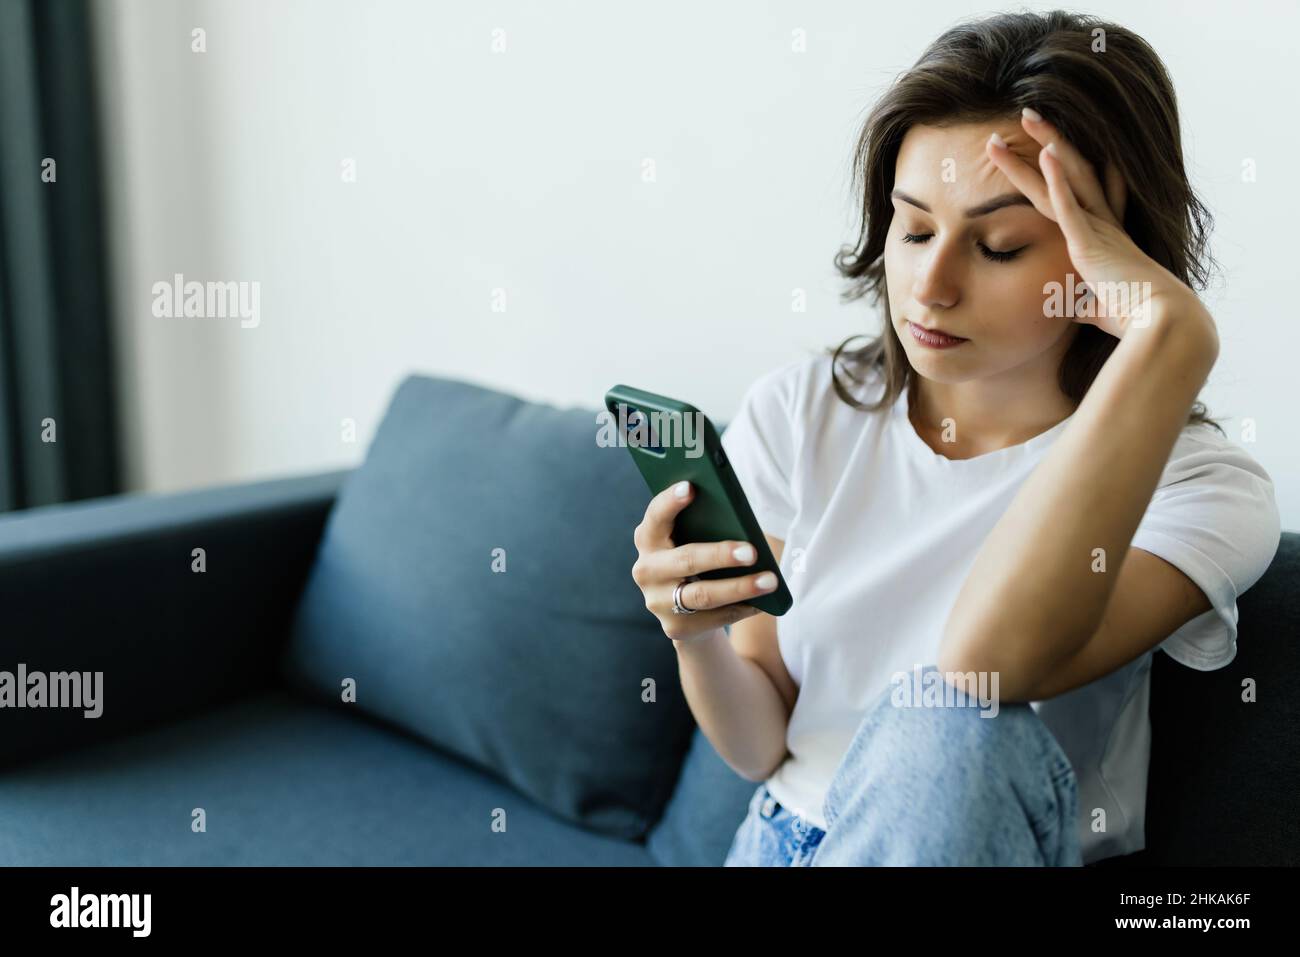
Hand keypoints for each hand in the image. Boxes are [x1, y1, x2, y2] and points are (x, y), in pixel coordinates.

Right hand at [631, 480, 776, 642]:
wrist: (684, 612)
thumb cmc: (695, 560)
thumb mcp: (692, 540)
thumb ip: (703, 527)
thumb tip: (740, 523)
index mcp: (648, 539)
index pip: (655, 516)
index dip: (670, 502)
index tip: (691, 487)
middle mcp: (646, 570)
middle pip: (685, 560)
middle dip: (720, 555)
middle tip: (752, 551)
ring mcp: (657, 602)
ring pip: (702, 595)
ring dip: (740, 588)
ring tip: (770, 581)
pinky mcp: (674, 628)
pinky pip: (714, 618)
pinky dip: (742, 608)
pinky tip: (764, 602)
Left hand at [986, 107, 1211, 340]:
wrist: (1158, 321)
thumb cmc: (1130, 316)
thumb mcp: (1095, 306)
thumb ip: (1080, 300)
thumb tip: (1070, 307)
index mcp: (1104, 235)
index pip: (1080, 191)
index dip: (1064, 166)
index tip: (1052, 143)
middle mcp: (1102, 222)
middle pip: (1071, 169)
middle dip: (1049, 139)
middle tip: (1027, 113)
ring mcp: (1096, 228)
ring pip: (1066, 176)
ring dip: (1045, 144)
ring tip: (1025, 115)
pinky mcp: (1089, 243)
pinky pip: (1069, 206)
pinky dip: (1056, 180)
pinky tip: (1043, 154)